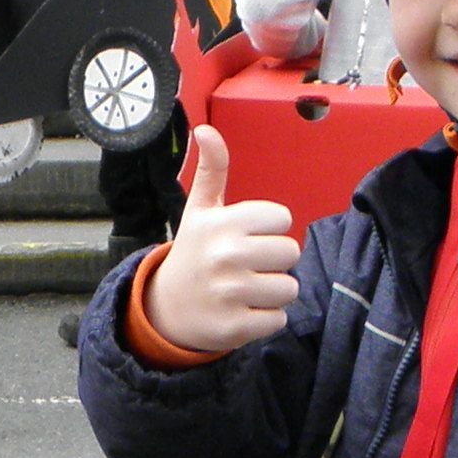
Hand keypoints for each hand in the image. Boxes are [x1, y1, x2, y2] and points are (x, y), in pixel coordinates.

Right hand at [139, 127, 299, 355]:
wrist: (166, 308)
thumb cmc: (194, 253)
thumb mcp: (199, 210)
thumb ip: (211, 170)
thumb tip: (205, 130)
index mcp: (223, 224)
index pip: (283, 219)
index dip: (269, 230)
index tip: (247, 238)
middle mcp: (226, 256)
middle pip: (291, 253)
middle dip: (275, 262)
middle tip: (248, 267)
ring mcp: (230, 294)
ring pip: (289, 288)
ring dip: (273, 292)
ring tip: (247, 290)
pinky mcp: (235, 328)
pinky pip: (279, 319)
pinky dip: (266, 319)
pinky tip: (243, 311)